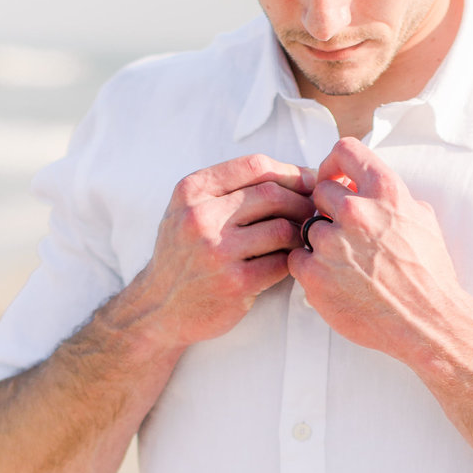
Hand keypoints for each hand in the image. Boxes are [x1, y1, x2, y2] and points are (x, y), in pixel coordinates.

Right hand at [123, 155, 314, 347]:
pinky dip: (293, 259)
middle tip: (312, 210)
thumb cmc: (185, 254)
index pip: (254, 166)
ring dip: (300, 232)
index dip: (289, 171)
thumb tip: (295, 174)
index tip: (306, 181)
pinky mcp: (236, 283)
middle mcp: (200, 218)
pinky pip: (282, 262)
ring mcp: (218, 251)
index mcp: (192, 192)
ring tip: (302, 236)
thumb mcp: (189, 210)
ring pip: (282, 228)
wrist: (160, 307)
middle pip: (272, 194)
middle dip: (301, 201)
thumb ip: (229, 188)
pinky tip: (290, 260)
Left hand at [288, 138, 468, 360]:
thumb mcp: (423, 221)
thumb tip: (374, 189)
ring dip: (320, 241)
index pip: (345, 150)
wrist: (427, 321)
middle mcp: (356, 212)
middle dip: (328, 208)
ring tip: (343, 262)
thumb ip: (395, 198)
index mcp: (385, 192)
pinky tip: (332, 279)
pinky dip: (310, 268)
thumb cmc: (430, 275)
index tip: (336, 178)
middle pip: (320, 191)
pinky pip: (297, 259)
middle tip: (342, 230)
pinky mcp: (315, 275)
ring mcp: (332, 243)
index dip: (335, 163)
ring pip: (308, 227)